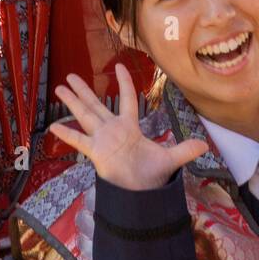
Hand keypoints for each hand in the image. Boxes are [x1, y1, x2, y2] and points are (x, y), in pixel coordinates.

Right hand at [49, 64, 207, 191]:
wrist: (140, 193)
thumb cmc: (151, 175)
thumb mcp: (169, 160)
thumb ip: (184, 150)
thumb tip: (205, 145)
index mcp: (130, 126)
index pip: (126, 99)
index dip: (123, 83)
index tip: (118, 66)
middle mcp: (113, 129)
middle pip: (96, 105)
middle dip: (84, 91)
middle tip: (71, 76)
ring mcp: (102, 140)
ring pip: (85, 115)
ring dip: (73, 102)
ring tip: (60, 89)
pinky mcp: (95, 152)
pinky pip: (79, 140)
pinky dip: (67, 134)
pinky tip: (53, 126)